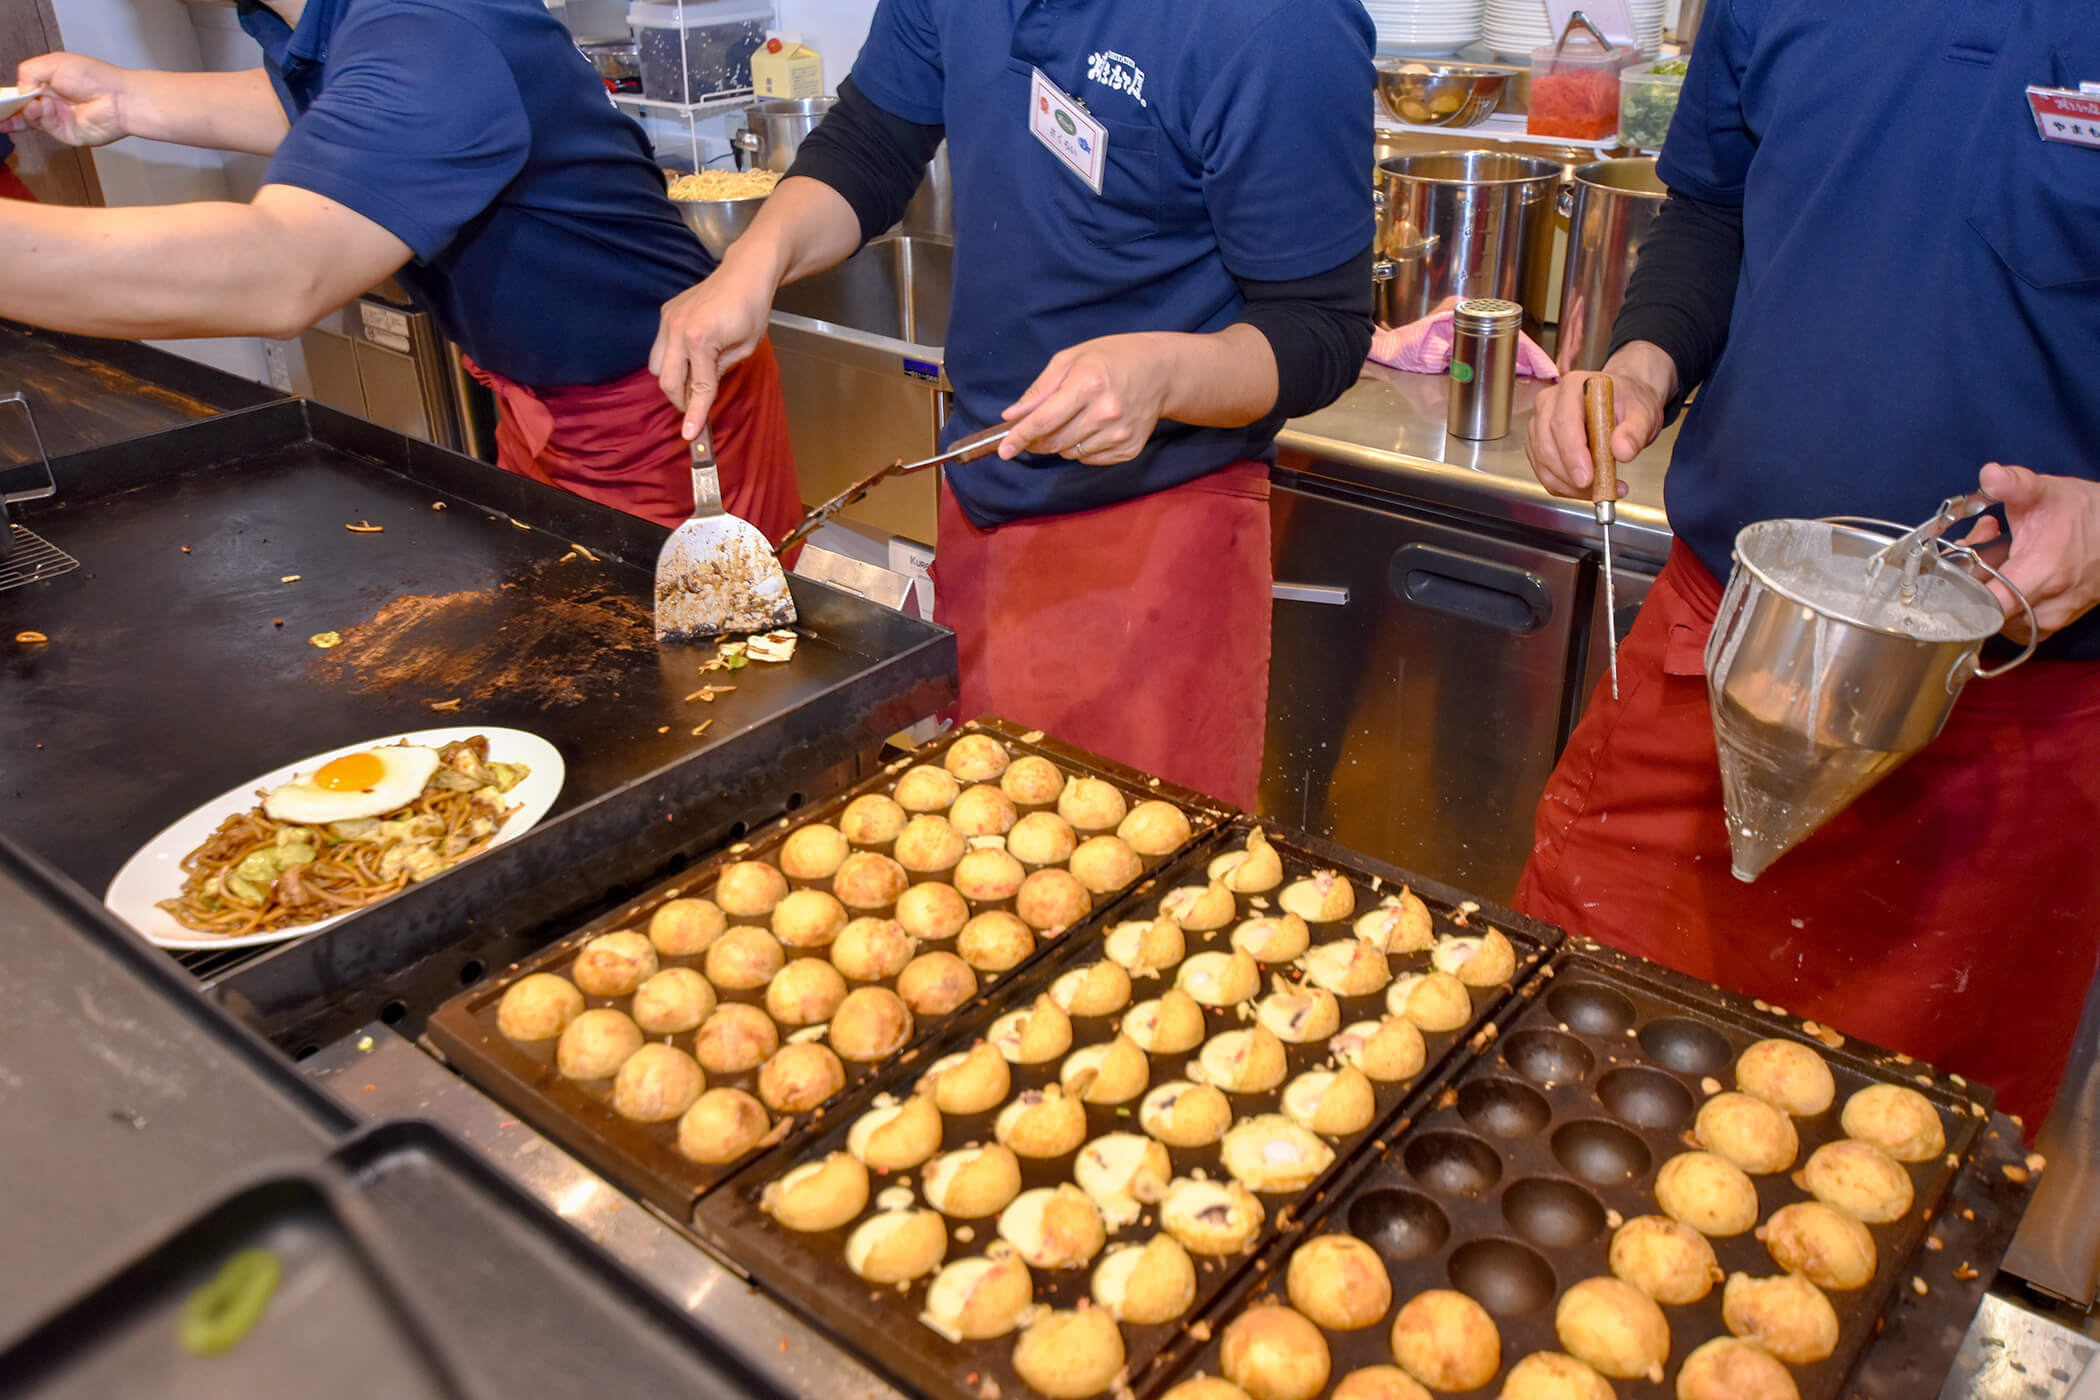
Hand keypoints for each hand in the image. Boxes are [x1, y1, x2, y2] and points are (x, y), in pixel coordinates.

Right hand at [5, 53, 130, 146]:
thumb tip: (20, 91)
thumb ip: (29, 72)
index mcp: (48, 86)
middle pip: (22, 111)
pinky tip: (45, 107)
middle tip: (0, 108)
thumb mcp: (53, 63)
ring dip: (27, 110)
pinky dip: (41, 117)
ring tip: (34, 102)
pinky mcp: (67, 135)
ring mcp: (59, 121)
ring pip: (30, 120)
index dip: (9, 99)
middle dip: (9, 110)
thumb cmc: (92, 76)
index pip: (23, 95)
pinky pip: (45, 128)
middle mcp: (52, 105)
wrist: (118, 97)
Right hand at [649, 261, 775, 439]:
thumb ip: (719, 373)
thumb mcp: (744, 348)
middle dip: (680, 399)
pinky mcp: (666, 313)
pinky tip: (690, 358)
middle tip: (696, 406)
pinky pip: (659, 347)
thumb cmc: (752, 309)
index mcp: (701, 340)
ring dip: (672, 380)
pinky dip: (671, 360)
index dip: (695, 414)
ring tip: (694, 380)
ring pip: (655, 366)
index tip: (690, 436)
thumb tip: (702, 393)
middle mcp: (678, 329)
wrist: (744, 273)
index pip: (697, 387)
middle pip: (666, 381)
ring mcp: (668, 320)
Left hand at [998, 334, 1172, 463]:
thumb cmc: (1113, 359)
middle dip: (1037, 439)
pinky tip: (1093, 426)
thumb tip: (1012, 416)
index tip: (1004, 450)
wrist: (1161, 371)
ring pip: (1069, 453)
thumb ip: (1040, 389)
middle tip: (1036, 427)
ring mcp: (1119, 434)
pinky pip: (1089, 458)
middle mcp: (1105, 412)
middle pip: (1053, 442)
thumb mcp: (1072, 359)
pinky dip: (1081, 448)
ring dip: (1061, 442)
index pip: (1044, 420)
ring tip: (1075, 417)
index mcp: (1088, 384)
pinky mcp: (1128, 449)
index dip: (1020, 437)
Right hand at [1524, 343, 1674, 499]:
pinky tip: (1587, 489)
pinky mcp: (1538, 444)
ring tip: (1600, 489)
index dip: (1572, 453)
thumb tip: (1622, 451)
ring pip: (1542, 462)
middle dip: (1569, 474)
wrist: (1622, 403)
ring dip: (1568, 485)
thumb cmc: (1628, 403)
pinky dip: (1563, 487)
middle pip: (1547, 445)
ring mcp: (1539, 424)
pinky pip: (1544, 472)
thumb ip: (1634, 432)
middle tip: (1596, 490)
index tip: (1587, 477)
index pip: (1563, 421)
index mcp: (1573, 387)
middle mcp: (1549, 403)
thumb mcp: (1642, 414)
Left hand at [1971, 462, 2099, 642]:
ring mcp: (2051, 620)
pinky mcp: (2051, 623)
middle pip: (1982, 608)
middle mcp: (2046, 607)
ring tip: (1997, 552)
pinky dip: (2002, 596)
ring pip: (1996, 615)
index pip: (1985, 606)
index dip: (1958, 590)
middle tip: (1977, 545)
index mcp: (2042, 575)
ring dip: (1986, 585)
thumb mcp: (2047, 491)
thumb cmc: (2086, 513)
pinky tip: (2009, 569)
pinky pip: (2013, 619)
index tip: (1952, 564)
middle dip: (1969, 578)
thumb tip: (1989, 474)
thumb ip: (2015, 484)